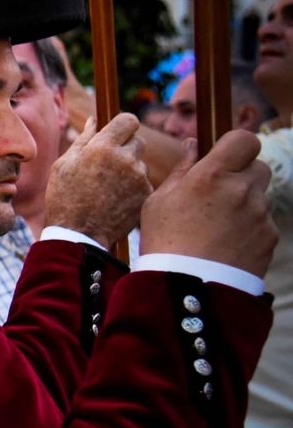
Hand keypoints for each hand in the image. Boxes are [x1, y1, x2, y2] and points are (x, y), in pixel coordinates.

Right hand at [45, 114, 150, 249]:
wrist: (78, 234)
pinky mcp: (146, 194)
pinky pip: (143, 182)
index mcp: (103, 147)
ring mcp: (138, 177)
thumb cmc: (64, 197)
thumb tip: (94, 120)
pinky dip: (132, 187)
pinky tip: (115, 198)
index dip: (122, 126)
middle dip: (126, 147)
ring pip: (140, 163)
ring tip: (108, 187)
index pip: (129, 120)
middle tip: (108, 164)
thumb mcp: (64, 165)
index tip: (116, 133)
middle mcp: (125, 159)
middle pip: (138, 140)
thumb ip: (83, 140)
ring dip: (129, 169)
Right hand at [140, 130, 275, 276]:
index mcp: (211, 176)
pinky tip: (226, 243)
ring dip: (244, 203)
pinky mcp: (269, 236)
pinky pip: (263, 222)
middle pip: (258, 166)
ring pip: (259, 196)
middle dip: (241, 174)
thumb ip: (182, 169)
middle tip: (219, 194)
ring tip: (218, 226)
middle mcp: (241, 190)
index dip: (236, 145)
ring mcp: (259, 214)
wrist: (187, 288)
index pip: (244, 139)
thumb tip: (193, 145)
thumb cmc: (164, 241)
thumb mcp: (158, 201)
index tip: (224, 156)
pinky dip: (249, 228)